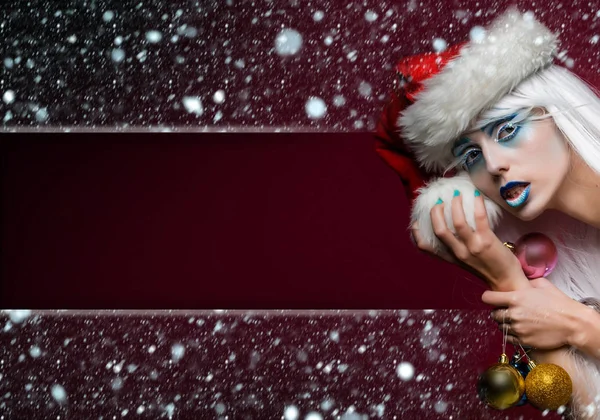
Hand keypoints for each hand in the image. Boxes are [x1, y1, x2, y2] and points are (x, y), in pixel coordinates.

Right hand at [411, 191, 528, 290]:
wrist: (507, 281)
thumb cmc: (487, 267)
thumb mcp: (466, 261)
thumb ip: (456, 247)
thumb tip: (452, 226)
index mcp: (451, 257)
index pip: (426, 248)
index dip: (417, 234)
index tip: (415, 222)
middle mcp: (459, 253)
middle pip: (439, 230)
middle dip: (436, 212)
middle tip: (439, 201)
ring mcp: (472, 247)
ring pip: (458, 223)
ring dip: (456, 205)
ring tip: (457, 195)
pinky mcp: (487, 241)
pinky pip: (479, 219)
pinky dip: (477, 204)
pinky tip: (477, 195)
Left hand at [483, 277, 582, 349]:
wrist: (573, 324)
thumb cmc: (559, 303)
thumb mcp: (543, 285)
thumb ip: (527, 282)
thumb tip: (521, 282)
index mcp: (516, 298)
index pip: (488, 298)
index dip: (488, 297)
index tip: (491, 298)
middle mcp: (514, 314)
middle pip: (493, 314)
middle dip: (497, 312)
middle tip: (505, 311)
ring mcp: (518, 329)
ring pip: (500, 327)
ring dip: (504, 324)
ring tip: (514, 321)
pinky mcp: (524, 341)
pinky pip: (509, 338)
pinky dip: (511, 335)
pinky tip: (518, 330)